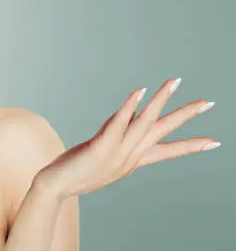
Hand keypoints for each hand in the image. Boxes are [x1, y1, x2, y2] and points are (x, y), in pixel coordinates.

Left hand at [34, 78, 218, 200]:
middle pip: (162, 131)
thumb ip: (116, 145)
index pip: (168, 152)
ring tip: (174, 82)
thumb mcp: (103, 160)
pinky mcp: (101, 147)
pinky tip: (140, 91)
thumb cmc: (76, 174)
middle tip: (208, 103)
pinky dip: (130, 106)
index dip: (191, 146)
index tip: (215, 142)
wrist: (55, 188)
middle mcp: (129, 157)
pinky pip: (118, 123)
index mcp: (132, 162)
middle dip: (186, 116)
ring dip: (160, 100)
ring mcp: (117, 152)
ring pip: (144, 122)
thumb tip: (125, 126)